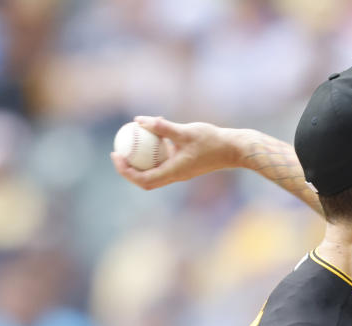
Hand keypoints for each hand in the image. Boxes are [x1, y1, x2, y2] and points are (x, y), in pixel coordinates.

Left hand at [110, 116, 246, 189]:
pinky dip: (154, 152)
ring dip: (140, 161)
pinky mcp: (185, 164)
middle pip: (145, 180)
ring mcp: (180, 171)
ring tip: (130, 142)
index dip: (126, 171)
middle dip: (128, 169)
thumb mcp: (186, 131)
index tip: (117, 155)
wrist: (234, 150)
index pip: (143, 179)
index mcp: (174, 172)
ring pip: (154, 171)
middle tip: (118, 151)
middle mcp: (176, 175)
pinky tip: (153, 132)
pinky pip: (164, 161)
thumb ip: (162, 126)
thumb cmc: (213, 141)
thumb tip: (139, 120)